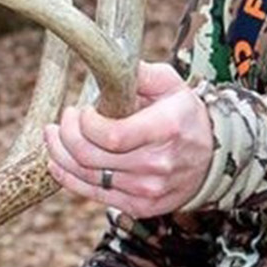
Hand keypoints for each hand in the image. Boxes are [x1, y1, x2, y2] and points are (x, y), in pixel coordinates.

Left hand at [44, 62, 213, 217]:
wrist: (213, 158)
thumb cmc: (184, 115)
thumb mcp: (171, 84)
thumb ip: (140, 73)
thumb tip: (109, 60)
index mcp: (165, 129)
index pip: (111, 136)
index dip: (84, 124)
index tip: (80, 110)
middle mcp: (157, 164)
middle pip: (92, 157)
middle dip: (66, 135)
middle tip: (63, 119)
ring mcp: (149, 190)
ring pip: (88, 176)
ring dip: (61, 155)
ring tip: (53, 136)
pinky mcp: (141, 206)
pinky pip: (94, 195)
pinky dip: (69, 178)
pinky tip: (57, 161)